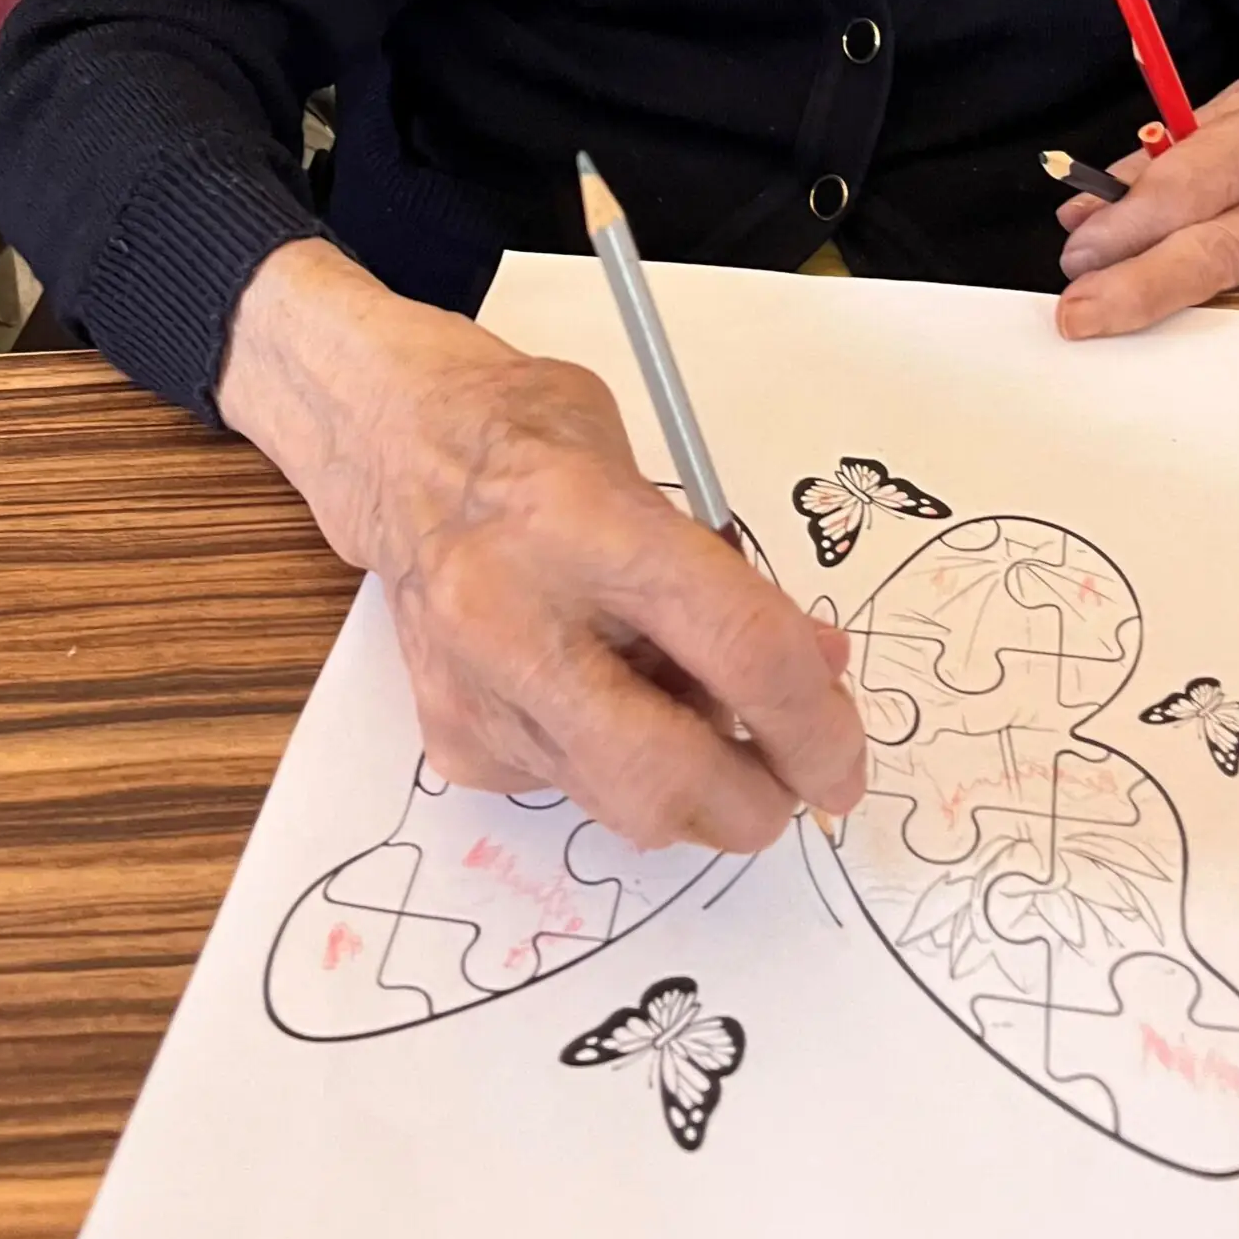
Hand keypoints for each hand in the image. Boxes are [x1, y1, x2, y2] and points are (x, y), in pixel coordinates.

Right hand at [216, 240, 864, 852]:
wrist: (393, 447)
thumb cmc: (530, 435)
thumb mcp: (653, 467)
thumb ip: (732, 575)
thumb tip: (816, 668)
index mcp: (584, 521)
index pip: (736, 650)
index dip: (814, 723)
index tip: (845, 759)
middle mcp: (517, 617)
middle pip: (669, 775)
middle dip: (756, 803)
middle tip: (793, 781)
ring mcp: (476, 691)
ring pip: (622, 804)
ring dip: (692, 786)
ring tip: (690, 705)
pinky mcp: (453, 739)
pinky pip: (572, 788)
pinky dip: (616, 764)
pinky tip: (603, 691)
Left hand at [1054, 75, 1238, 339]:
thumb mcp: (1231, 109)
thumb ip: (1157, 159)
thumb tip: (1084, 211)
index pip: (1192, 187)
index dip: (1129, 224)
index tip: (1078, 252)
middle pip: (1213, 258)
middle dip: (1138, 290)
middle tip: (1078, 314)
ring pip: (1224, 298)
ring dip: (1157, 311)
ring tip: (1106, 311)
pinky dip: (1195, 319)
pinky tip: (1164, 320)